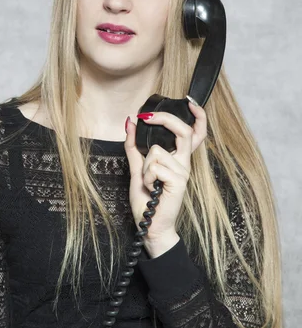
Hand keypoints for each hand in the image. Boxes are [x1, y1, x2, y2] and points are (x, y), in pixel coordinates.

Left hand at [123, 101, 206, 254]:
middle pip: (183, 131)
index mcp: (179, 158)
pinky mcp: (178, 181)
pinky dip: (146, 176)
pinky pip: (154, 165)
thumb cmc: (147, 199)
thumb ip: (134, 146)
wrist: (150, 225)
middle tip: (146, 116)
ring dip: (144, 166)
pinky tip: (151, 188)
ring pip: (157, 150)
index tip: (189, 102)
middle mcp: (185, 163)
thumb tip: (130, 122)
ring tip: (148, 182)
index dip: (198, 116)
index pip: (195, 133)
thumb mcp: (137, 168)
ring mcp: (183, 172)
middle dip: (164, 119)